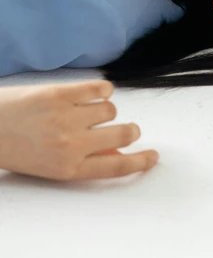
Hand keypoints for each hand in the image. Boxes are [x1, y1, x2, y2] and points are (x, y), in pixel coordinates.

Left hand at [0, 80, 157, 180]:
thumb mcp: (49, 167)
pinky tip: (92, 93)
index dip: (141, 161)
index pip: (117, 167)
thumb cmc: (12, 147)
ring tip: (85, 111)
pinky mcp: (62, 94)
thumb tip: (116, 154)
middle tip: (128, 128)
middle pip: (123, 135)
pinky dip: (102, 90)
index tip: (153, 156)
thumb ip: (83, 161)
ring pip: (110, 109)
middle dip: (131, 131)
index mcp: (69, 168)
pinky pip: (101, 88)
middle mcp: (72, 145)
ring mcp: (67, 117)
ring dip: (103, 110)